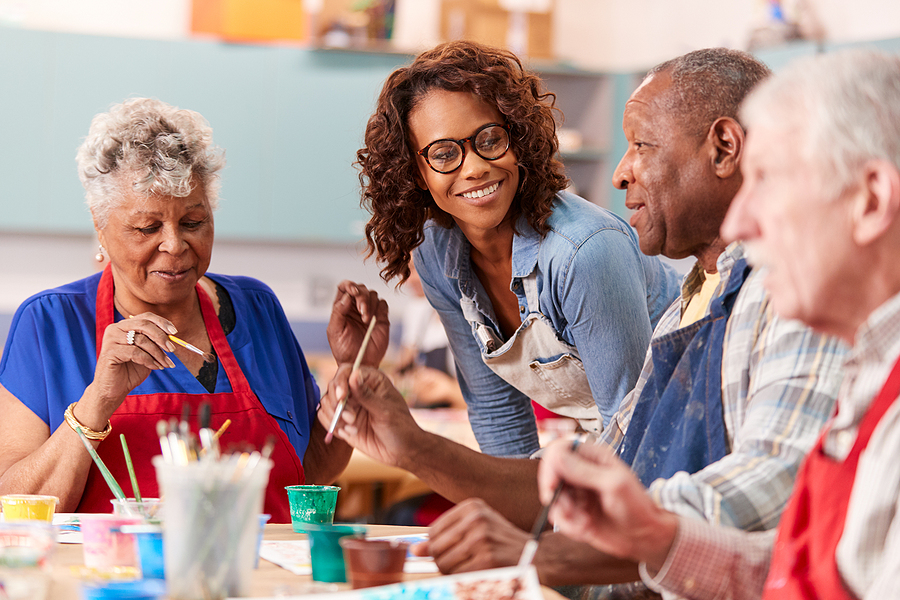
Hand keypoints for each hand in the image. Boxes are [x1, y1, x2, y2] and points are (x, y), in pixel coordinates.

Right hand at [89, 313, 176, 415]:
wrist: (113, 390)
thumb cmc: (131, 370)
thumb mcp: (147, 353)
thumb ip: (155, 342)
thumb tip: (173, 336)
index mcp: (124, 326)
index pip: (146, 317)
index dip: (162, 322)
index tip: (174, 332)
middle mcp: (115, 329)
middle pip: (144, 325)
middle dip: (161, 337)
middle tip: (172, 349)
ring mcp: (110, 339)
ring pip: (141, 340)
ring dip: (158, 353)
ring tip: (165, 363)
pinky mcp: (109, 352)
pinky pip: (135, 353)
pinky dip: (148, 360)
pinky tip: (154, 367)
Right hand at [317, 365, 421, 468]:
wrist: (402, 452)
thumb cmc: (401, 427)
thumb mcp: (385, 411)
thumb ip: (366, 395)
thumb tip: (354, 374)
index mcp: (371, 380)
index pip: (346, 371)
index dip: (340, 382)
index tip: (342, 397)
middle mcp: (357, 390)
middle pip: (333, 387)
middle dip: (337, 404)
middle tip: (351, 419)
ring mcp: (350, 406)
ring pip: (326, 403)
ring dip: (335, 416)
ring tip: (352, 428)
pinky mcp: (343, 422)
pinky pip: (326, 418)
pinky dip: (332, 426)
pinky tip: (349, 433)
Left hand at [326, 281, 389, 367]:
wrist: (359, 364)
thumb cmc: (344, 350)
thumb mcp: (334, 331)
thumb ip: (338, 312)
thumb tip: (346, 296)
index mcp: (342, 308)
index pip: (344, 287)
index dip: (349, 285)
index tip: (353, 292)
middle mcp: (355, 307)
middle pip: (360, 288)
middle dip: (362, 297)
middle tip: (362, 311)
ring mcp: (369, 311)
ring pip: (372, 294)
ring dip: (370, 304)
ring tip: (366, 320)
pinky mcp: (381, 318)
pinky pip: (383, 304)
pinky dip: (379, 308)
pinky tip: (373, 321)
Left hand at [411, 498, 529, 573]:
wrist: (539, 555)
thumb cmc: (503, 543)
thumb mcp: (477, 529)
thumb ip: (446, 536)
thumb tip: (415, 549)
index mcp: (472, 506)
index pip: (433, 531)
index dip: (435, 548)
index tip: (446, 553)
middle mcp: (476, 518)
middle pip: (436, 548)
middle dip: (442, 562)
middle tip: (462, 564)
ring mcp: (482, 539)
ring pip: (444, 564)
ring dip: (452, 572)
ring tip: (471, 567)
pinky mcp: (488, 559)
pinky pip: (458, 575)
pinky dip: (462, 579)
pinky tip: (476, 573)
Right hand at [538, 439, 678, 569]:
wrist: (644, 537)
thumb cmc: (637, 507)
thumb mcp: (613, 485)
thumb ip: (584, 471)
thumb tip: (557, 456)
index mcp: (592, 457)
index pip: (559, 450)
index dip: (551, 465)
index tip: (552, 485)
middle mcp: (581, 472)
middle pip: (550, 474)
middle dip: (555, 495)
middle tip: (568, 510)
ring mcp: (577, 492)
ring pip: (552, 498)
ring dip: (565, 514)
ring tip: (584, 522)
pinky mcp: (574, 511)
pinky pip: (558, 517)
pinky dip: (568, 526)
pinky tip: (586, 528)